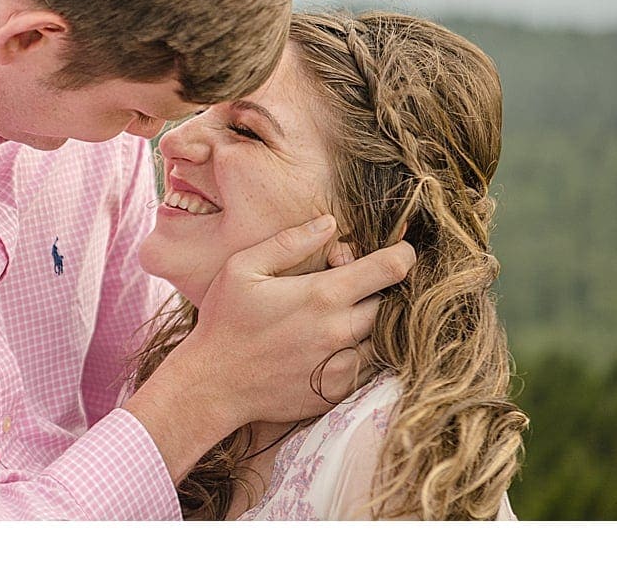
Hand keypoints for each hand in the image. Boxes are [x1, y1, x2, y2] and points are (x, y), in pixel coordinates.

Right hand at [180, 213, 413, 426]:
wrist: (213, 385)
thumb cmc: (224, 322)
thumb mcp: (244, 268)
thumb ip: (291, 242)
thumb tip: (330, 224)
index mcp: (323, 295)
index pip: (391, 269)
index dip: (403, 254)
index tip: (400, 251)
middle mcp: (340, 331)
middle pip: (393, 303)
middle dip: (385, 289)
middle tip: (360, 284)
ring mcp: (342, 365)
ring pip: (387, 338)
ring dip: (379, 322)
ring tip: (350, 312)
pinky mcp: (338, 391)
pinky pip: (372, 368)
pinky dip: (367, 352)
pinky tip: (341, 342)